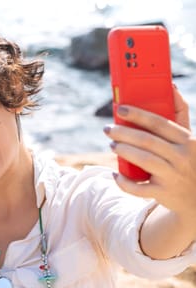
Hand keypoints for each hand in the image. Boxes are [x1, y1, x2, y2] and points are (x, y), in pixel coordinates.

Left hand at [104, 86, 195, 215]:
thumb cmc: (189, 158)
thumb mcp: (189, 137)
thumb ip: (180, 113)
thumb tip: (171, 86)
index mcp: (188, 140)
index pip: (160, 123)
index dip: (138, 114)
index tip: (119, 108)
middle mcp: (181, 157)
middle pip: (147, 141)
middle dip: (124, 133)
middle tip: (108, 128)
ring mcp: (172, 176)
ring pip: (143, 160)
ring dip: (123, 151)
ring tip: (112, 145)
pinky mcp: (163, 193)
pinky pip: (139, 188)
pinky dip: (124, 182)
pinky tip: (115, 174)